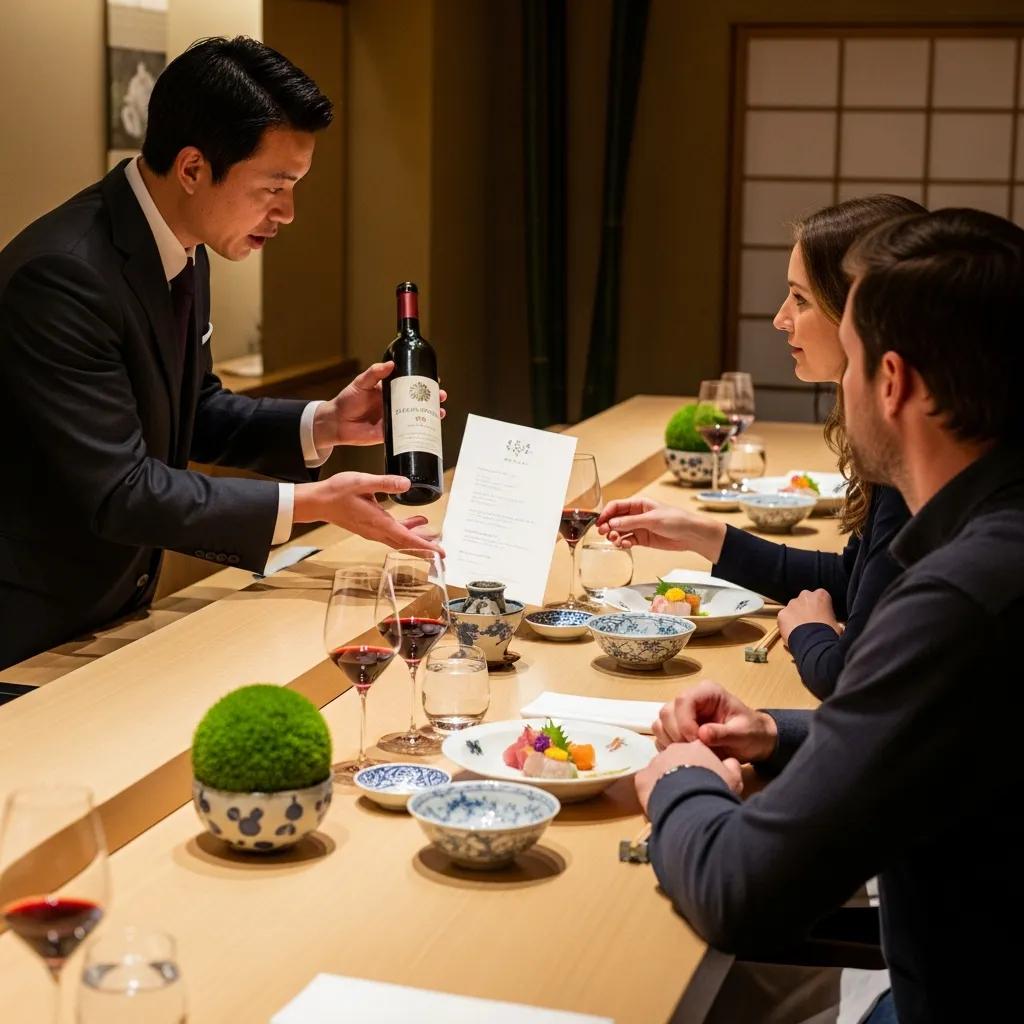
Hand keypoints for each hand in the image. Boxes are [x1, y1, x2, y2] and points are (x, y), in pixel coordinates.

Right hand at [293, 472, 444, 554]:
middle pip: (406, 543)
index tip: (439, 553)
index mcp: (378, 522)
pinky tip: (413, 522)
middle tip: (441, 551)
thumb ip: (386, 482)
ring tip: (432, 533)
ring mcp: (372, 531)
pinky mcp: (368, 527)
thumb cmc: (337, 492)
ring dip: (416, 538)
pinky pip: (391, 533)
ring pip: (399, 539)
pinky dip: (405, 531)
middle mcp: (376, 530)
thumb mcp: (363, 482)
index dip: (425, 546)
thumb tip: (406, 484)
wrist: (318, 502)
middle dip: (425, 547)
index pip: (407, 538)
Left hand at [314, 362, 448, 448]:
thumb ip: (374, 373)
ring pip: (416, 417)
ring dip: (430, 415)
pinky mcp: (390, 434)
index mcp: (389, 391)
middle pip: (418, 401)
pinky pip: (407, 433)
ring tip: (440, 412)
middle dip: (433, 399)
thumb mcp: (361, 383)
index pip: (410, 385)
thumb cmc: (347, 400)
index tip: (435, 379)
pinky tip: (428, 430)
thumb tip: (390, 364)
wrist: (336, 423)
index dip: (423, 383)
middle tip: (441, 396)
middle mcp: (394, 404)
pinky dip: (418, 432)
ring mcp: (394, 419)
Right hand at [596, 498, 726, 561]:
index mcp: (639, 504)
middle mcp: (637, 514)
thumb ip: (630, 522)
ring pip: (620, 531)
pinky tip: (625, 545)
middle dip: (608, 526)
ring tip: (616, 541)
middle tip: (604, 533)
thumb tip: (612, 523)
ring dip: (615, 536)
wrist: (692, 535)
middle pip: (616, 519)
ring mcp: (640, 527)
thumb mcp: (652, 519)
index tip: (599, 522)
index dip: (606, 513)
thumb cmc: (676, 520)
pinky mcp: (643, 539)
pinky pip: (628, 540)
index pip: (617, 506)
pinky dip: (624, 543)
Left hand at [635, 741, 741, 813]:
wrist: (691, 802)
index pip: (697, 751)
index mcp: (696, 747)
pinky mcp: (642, 778)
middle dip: (682, 772)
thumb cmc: (714, 788)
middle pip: (677, 759)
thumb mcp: (733, 778)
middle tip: (690, 791)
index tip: (705, 780)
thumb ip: (731, 766)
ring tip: (677, 799)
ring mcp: (656, 762)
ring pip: (660, 770)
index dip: (702, 766)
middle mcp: (673, 750)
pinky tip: (661, 803)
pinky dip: (652, 791)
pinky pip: (646, 783)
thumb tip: (730, 762)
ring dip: (666, 781)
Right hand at [653, 680, 777, 763]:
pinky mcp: (677, 728)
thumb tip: (701, 734)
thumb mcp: (743, 734)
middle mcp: (691, 699)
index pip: (683, 700)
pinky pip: (661, 736)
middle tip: (695, 750)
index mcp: (707, 692)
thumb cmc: (752, 733)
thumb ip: (723, 733)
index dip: (685, 722)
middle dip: (677, 734)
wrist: (755, 743)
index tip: (696, 741)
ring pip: (661, 724)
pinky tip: (686, 754)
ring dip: (671, 741)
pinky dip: (669, 747)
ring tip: (691, 752)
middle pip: (667, 712)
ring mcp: (681, 713)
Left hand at [777, 589, 840, 643]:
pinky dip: (786, 623)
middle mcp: (805, 595)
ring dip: (795, 615)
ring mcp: (792, 604)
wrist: (814, 642)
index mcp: (821, 595)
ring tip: (800, 629)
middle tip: (809, 622)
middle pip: (804, 600)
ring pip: (792, 608)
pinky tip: (792, 632)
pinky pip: (784, 617)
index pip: (820, 597)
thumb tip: (835, 625)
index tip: (821, 616)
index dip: (820, 607)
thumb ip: (832, 619)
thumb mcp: (837, 624)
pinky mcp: (782, 613)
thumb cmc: (829, 633)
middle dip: (806, 608)